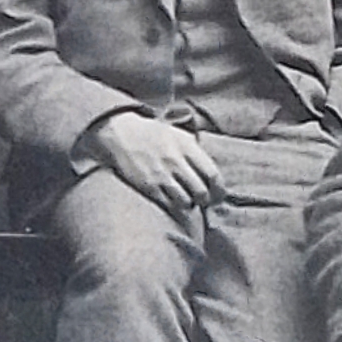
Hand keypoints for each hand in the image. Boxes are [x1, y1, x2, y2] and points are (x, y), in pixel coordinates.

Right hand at [86, 112, 223, 214]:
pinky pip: (167, 205)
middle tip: (203, 202)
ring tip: (187, 202)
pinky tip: (173, 203)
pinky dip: (174, 208)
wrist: (122, 133)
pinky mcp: (148, 186)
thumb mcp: (179, 135)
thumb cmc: (153, 135)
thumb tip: (211, 174)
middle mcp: (176, 162)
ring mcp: (161, 175)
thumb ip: (196, 153)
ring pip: (186, 202)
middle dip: (206, 201)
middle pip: (201, 192)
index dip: (219, 190)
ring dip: (189, 206)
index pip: (213, 175)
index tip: (218, 196)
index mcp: (187, 147)